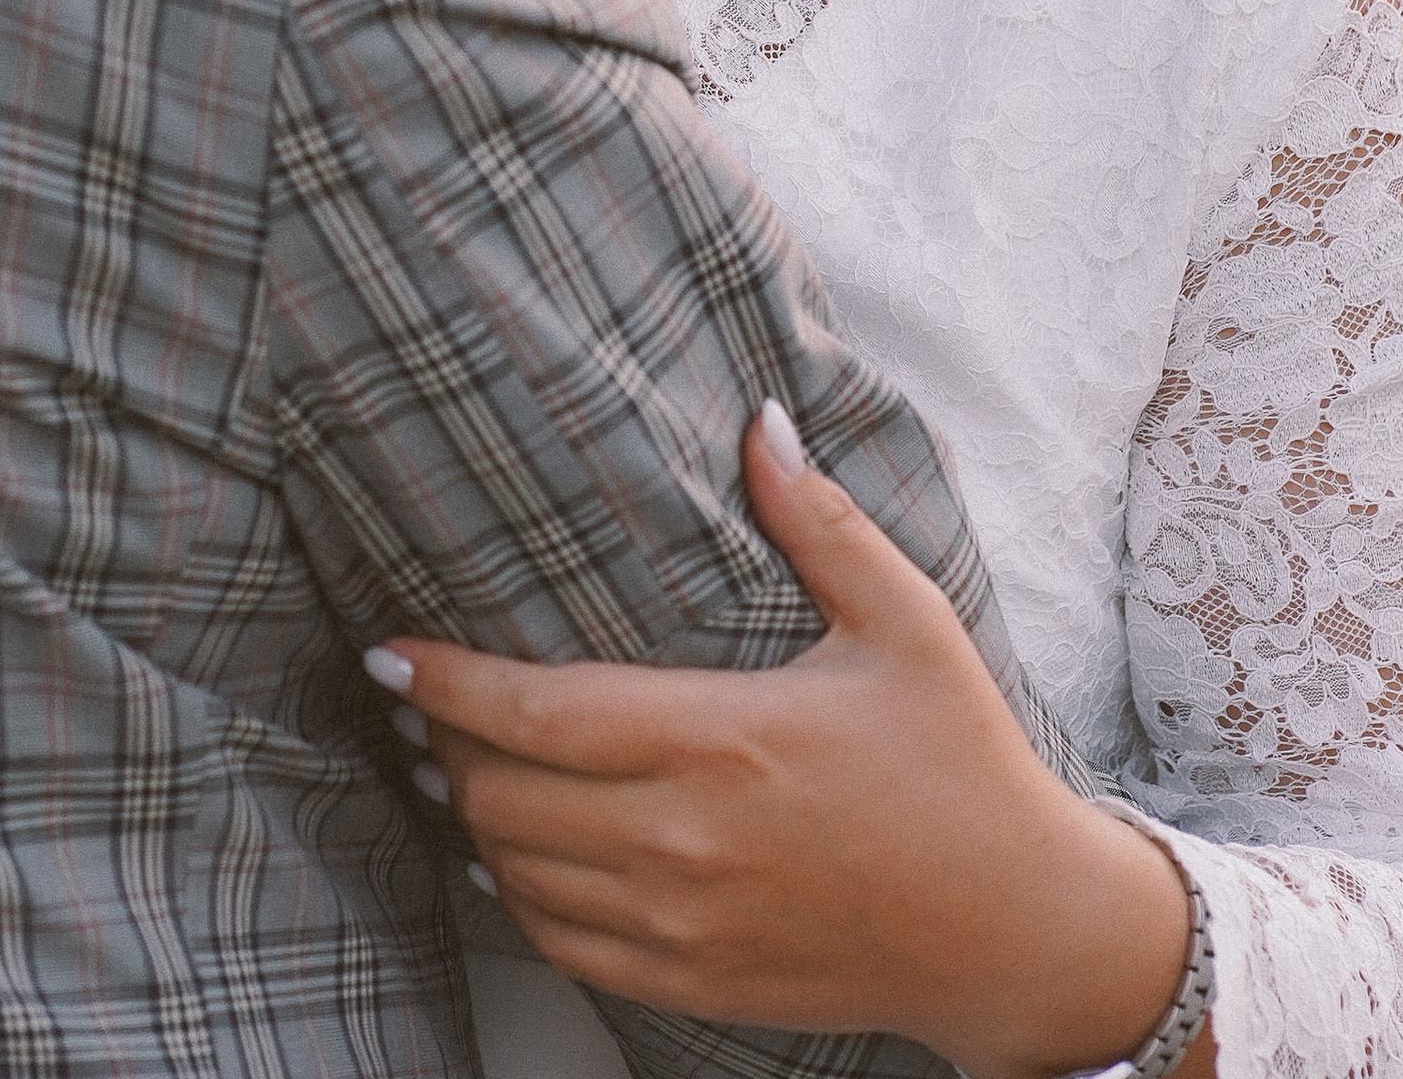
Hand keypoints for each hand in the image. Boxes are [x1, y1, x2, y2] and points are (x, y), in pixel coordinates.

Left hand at [375, 405, 1207, 1078]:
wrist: (1017, 930)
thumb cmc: (960, 762)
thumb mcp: (905, 622)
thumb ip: (820, 521)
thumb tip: (761, 420)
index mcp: (724, 741)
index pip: (539, 713)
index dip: (444, 684)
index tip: (385, 652)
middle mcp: (686, 841)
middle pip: (505, 794)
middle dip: (443, 744)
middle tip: (414, 701)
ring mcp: (685, 924)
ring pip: (519, 874)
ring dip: (469, 815)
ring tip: (447, 762)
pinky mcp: (694, 981)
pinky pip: (563, 943)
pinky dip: (512, 897)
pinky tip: (501, 857)